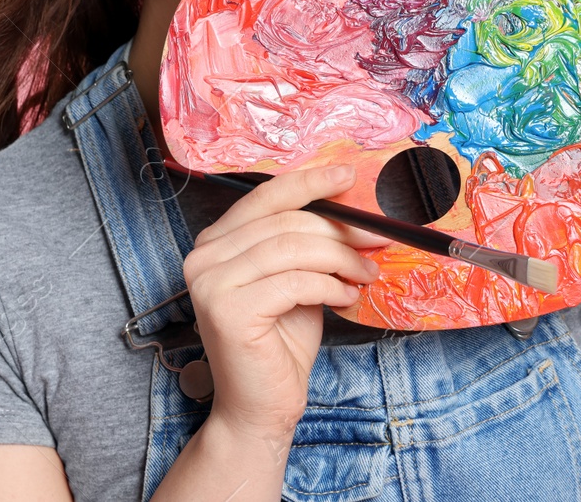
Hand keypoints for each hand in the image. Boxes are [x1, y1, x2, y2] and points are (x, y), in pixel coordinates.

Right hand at [182, 164, 391, 441]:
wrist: (261, 406)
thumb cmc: (280, 343)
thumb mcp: (297, 280)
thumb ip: (308, 244)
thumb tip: (351, 207)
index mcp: (215, 242)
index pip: (265, 197)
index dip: (309, 183)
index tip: (348, 175)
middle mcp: (203, 257)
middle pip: (284, 222)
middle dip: (338, 226)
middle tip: (377, 237)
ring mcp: (210, 283)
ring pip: (292, 248)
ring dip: (340, 258)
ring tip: (365, 274)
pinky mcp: (227, 310)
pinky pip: (295, 282)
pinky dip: (330, 286)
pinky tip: (346, 297)